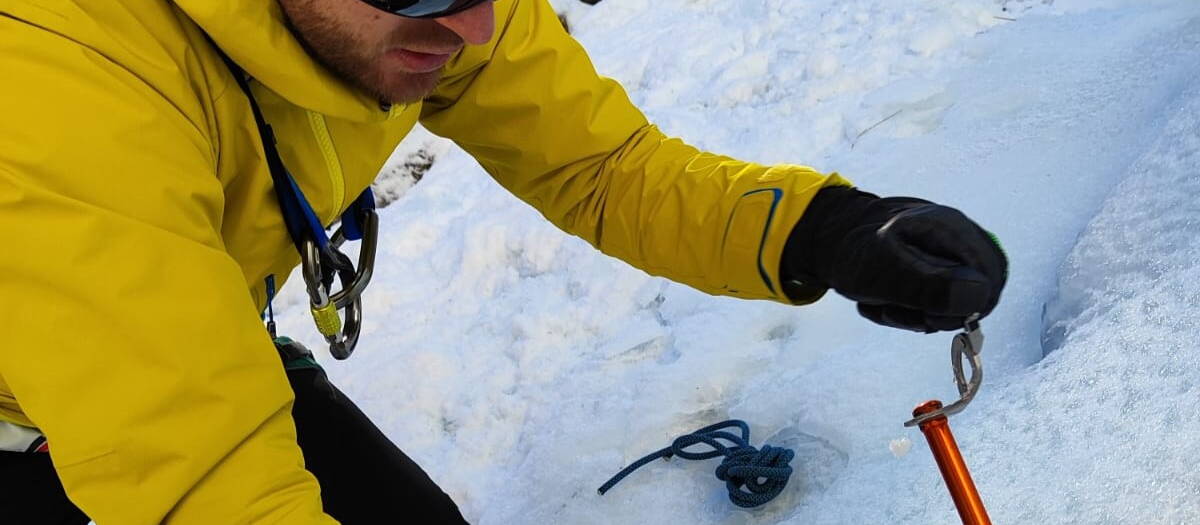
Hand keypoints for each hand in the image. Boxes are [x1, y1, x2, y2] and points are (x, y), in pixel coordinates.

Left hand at [781, 186, 1006, 332]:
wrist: (825, 238)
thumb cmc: (852, 250)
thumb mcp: (885, 272)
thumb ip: (930, 285)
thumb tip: (980, 294)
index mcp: (952, 230)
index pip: (990, 283)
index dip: (962, 309)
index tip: (925, 313)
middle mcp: (958, 239)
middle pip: (977, 297)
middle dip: (934, 314)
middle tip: (895, 306)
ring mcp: (949, 253)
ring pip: (954, 305)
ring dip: (915, 314)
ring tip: (884, 301)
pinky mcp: (937, 268)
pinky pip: (936, 302)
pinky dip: (909, 310)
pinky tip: (885, 301)